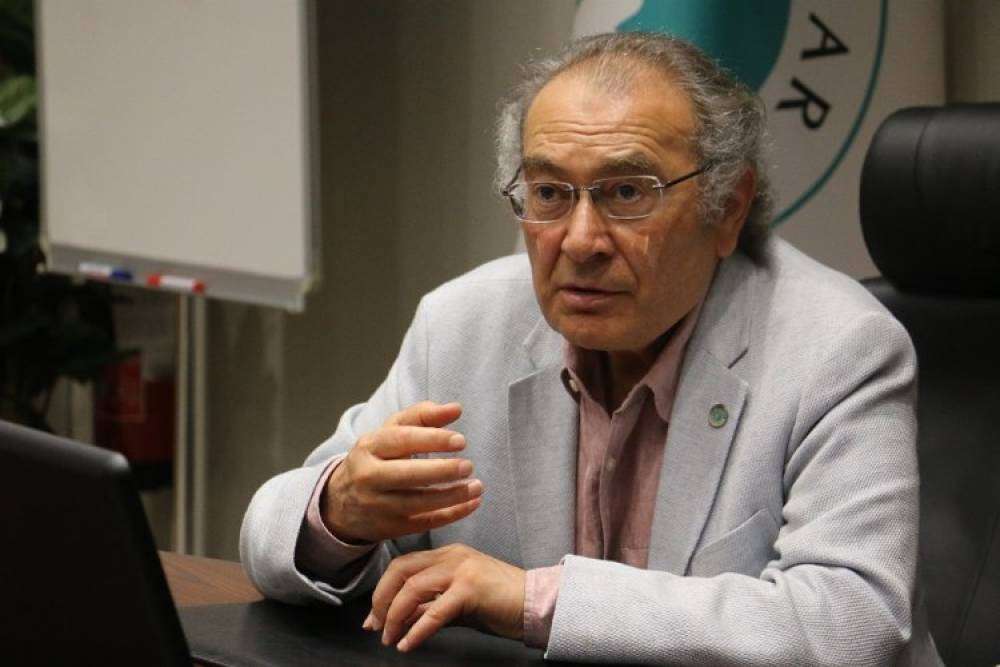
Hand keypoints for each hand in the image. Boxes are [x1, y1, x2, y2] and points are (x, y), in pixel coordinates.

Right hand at [322, 402, 482, 542]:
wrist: (341, 503)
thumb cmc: (376, 458)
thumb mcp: (390, 432)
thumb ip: (422, 416)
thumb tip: (456, 409)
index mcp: (369, 447)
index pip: (402, 440)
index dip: (433, 440)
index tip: (460, 441)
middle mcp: (369, 477)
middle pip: (407, 475)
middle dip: (440, 471)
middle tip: (468, 466)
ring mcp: (378, 505)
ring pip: (417, 503)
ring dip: (451, 496)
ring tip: (477, 486)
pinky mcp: (390, 528)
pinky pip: (424, 523)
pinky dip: (451, 515)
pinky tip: (471, 504)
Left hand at [364, 544, 525, 651]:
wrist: (536, 604)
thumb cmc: (499, 604)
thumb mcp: (456, 603)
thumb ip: (428, 605)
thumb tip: (396, 620)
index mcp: (447, 554)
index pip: (403, 565)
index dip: (382, 591)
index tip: (373, 618)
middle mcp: (451, 555)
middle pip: (400, 570)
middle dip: (381, 600)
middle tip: (376, 626)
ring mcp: (461, 569)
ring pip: (412, 588)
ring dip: (395, 617)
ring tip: (389, 638)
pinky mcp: (471, 589)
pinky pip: (434, 611)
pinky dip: (416, 630)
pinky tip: (408, 644)